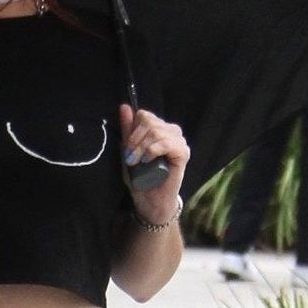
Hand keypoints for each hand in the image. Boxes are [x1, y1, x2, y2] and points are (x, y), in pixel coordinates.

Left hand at [119, 103, 189, 224]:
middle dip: (134, 140)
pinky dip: (153, 150)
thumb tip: (124, 107)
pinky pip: (167, 143)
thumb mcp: (129, 152)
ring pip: (157, 131)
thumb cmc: (140, 178)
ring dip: (141, 147)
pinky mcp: (183, 154)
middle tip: (129, 158)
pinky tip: (147, 160)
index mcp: (160, 129)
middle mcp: (172, 132)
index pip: (145, 116)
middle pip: (149, 121)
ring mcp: (179, 142)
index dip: (132, 130)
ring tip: (136, 162)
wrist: (150, 201)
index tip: (126, 149)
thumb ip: (127, 130)